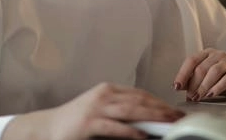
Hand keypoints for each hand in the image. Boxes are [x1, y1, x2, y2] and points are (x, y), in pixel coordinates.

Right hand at [2, 82, 183, 139]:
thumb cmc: (74, 122)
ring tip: (169, 124)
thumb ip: (121, 113)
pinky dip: (132, 131)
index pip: (140, 94)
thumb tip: (146, 122)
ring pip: (132, 110)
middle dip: (162, 109)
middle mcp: (104, 95)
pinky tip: (144, 135)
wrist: (46, 128)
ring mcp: (96, 108)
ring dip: (154, 117)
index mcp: (108, 90)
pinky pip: (116, 127)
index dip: (159, 102)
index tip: (174, 110)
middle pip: (140, 100)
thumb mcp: (100, 111)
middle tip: (179, 117)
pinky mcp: (89, 123)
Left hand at [173, 48, 225, 100]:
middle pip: (202, 68)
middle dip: (194, 84)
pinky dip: (217, 87)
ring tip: (199, 97)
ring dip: (204, 86)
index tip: (177, 86)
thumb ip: (193, 81)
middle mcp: (218, 54)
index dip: (183, 73)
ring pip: (213, 72)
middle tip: (190, 97)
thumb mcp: (206, 79)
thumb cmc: (223, 80)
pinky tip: (211, 95)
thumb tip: (179, 87)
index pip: (191, 60)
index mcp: (207, 54)